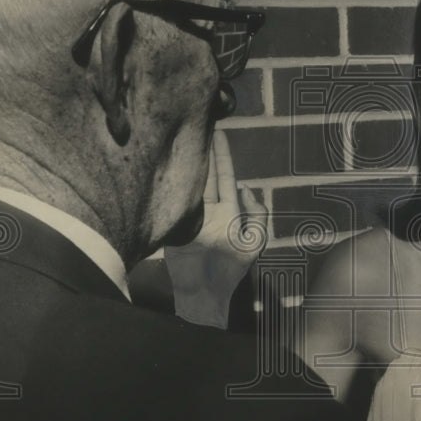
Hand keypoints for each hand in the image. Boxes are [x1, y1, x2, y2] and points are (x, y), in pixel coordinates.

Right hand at [165, 130, 267, 327]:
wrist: (204, 296)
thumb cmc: (231, 271)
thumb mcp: (254, 244)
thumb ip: (258, 216)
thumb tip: (247, 188)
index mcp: (227, 212)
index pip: (223, 177)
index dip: (222, 155)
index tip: (218, 132)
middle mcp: (207, 210)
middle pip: (203, 175)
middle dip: (201, 152)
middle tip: (195, 124)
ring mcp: (187, 217)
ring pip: (186, 185)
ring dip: (184, 164)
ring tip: (178, 139)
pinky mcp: (171, 227)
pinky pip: (170, 203)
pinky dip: (167, 186)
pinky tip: (162, 168)